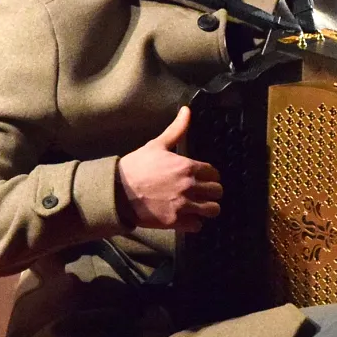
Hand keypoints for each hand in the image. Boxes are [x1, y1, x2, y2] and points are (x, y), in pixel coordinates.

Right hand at [116, 106, 222, 232]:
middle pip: (218, 192)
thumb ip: (176, 129)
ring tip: (200, 206)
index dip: (210, 175)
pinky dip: (194, 223)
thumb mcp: (156, 145)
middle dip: (212, 192)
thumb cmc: (136, 166)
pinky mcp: (175, 221)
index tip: (204, 178)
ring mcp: (183, 205)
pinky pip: (197, 225)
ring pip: (213, 210)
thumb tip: (187, 110)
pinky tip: (187, 217)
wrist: (118, 191)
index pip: (214, 173)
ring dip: (207, 208)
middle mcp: (189, 186)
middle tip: (203, 192)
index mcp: (187, 167)